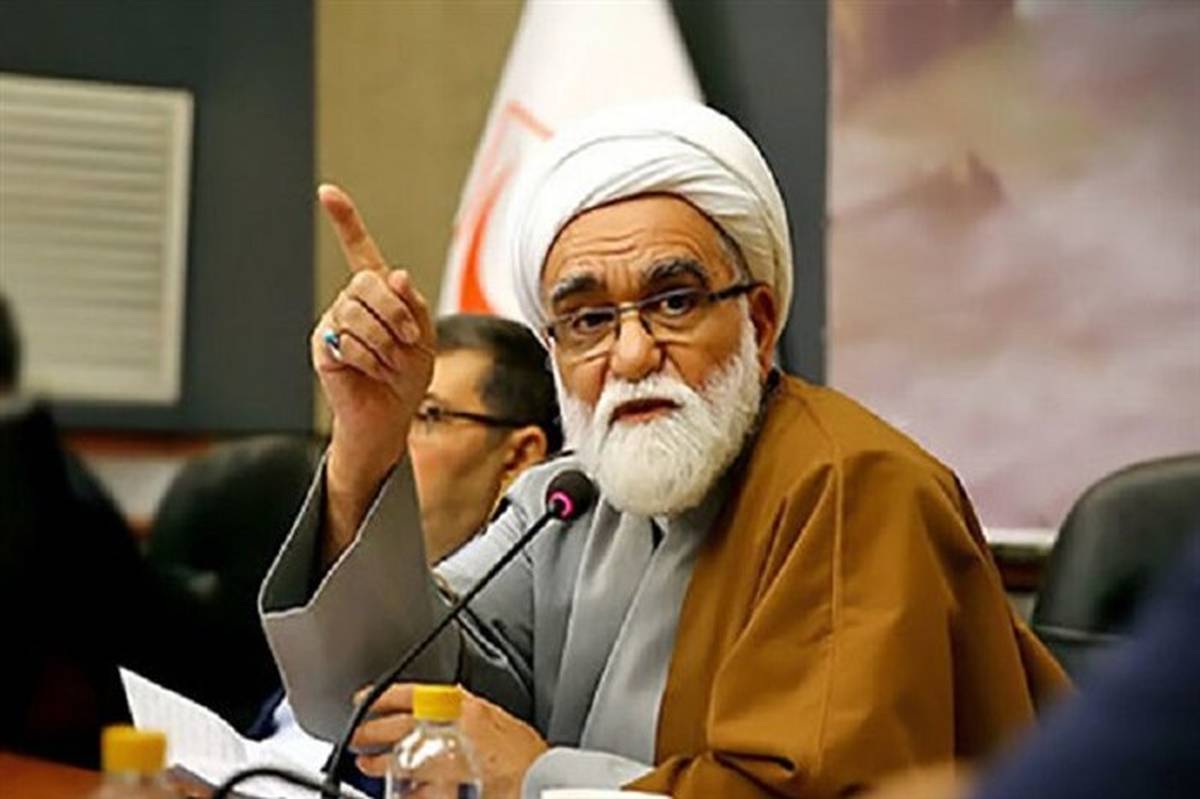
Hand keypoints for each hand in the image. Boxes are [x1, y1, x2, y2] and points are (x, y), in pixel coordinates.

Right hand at [311, 185, 435, 553]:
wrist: (391, 416)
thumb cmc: (409, 375)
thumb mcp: (424, 335)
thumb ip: (414, 304)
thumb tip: (398, 276)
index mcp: (378, 292)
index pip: (359, 248)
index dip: (344, 220)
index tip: (327, 192)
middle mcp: (351, 301)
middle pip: (368, 282)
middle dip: (397, 312)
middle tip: (408, 341)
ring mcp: (334, 322)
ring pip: (358, 313)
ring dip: (386, 343)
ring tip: (391, 364)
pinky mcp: (325, 347)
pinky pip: (349, 341)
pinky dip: (372, 360)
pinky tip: (374, 373)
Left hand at [351, 684, 547, 798]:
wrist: (538, 779)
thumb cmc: (524, 753)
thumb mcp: (494, 716)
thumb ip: (463, 710)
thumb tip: (441, 706)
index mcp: (460, 707)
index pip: (408, 693)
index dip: (380, 697)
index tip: (363, 700)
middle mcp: (448, 731)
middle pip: (394, 727)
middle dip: (369, 732)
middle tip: (357, 738)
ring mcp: (442, 763)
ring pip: (396, 760)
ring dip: (377, 765)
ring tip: (367, 767)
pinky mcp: (442, 792)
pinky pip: (412, 792)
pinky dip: (403, 792)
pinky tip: (397, 792)